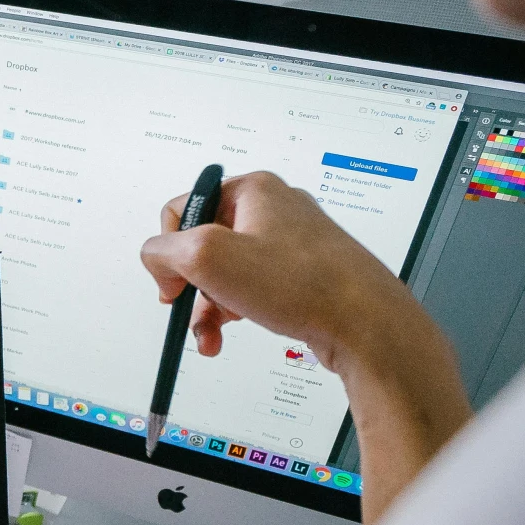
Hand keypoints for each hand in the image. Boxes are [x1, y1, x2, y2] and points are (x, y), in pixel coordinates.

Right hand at [140, 171, 414, 369]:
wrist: (367, 324)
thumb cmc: (303, 284)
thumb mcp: (209, 257)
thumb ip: (165, 250)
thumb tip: (157, 258)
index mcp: (252, 189)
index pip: (184, 207)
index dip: (170, 248)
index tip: (173, 282)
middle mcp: (273, 210)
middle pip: (204, 244)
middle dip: (192, 285)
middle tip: (189, 308)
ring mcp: (291, 242)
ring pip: (228, 272)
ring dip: (210, 306)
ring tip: (211, 335)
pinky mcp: (303, 273)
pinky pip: (254, 288)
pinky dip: (237, 311)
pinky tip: (232, 333)